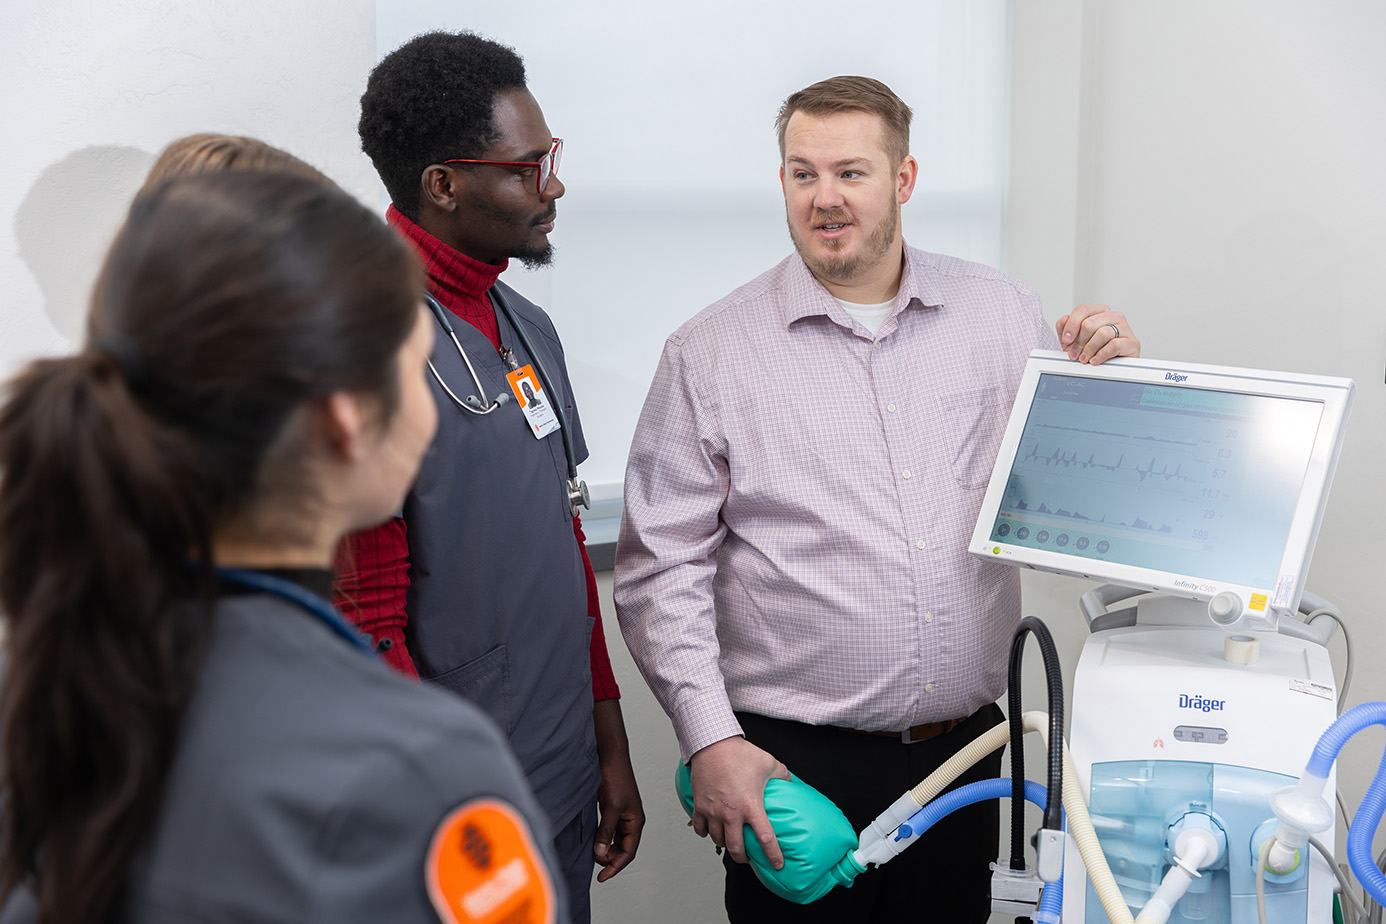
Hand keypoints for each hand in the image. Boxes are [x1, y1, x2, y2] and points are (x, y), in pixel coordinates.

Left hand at [592, 700, 643, 880]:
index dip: (616, 866)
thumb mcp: (611, 807)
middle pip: (623, 849)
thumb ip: (606, 832)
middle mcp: (631, 820)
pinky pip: (608, 831)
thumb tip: (601, 854)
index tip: (602, 877)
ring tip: (593, 856)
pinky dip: (601, 839)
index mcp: (636, 821)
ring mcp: (621, 815)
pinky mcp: (612, 809)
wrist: (610, 756)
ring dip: (606, 850)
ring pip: (615, 841)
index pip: (628, 852)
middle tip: (595, 866)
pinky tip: (592, 842)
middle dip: (610, 860)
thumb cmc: (616, 777)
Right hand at [688, 736, 791, 868]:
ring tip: (730, 842)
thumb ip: (783, 775)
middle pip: (736, 848)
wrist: (712, 744)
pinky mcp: (700, 805)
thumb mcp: (769, 763)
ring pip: (718, 840)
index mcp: (751, 805)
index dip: (773, 855)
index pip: (765, 838)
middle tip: (748, 858)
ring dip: (725, 844)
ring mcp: (713, 811)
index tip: (777, 864)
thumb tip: (792, 781)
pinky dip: (705, 833)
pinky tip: (710, 831)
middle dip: (743, 858)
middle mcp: (731, 813)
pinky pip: (700, 828)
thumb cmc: (740, 753)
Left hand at [1055, 304, 1140, 364]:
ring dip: (1089, 349)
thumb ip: (1064, 328)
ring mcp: (1125, 328)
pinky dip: (1101, 355)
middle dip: (1079, 342)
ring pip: (1102, 333)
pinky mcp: (1132, 343)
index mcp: (1099, 311)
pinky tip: (1095, 360)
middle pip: (1090, 324)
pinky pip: (1114, 345)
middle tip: (1075, 354)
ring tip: (1085, 358)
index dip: (1071, 326)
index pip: (1082, 310)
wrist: (1112, 368)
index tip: (1066, 340)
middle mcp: (1113, 316)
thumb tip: (1064, 319)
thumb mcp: (1073, 340)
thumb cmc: (1093, 351)